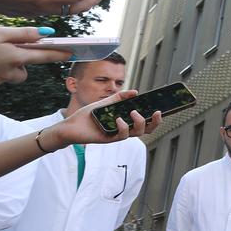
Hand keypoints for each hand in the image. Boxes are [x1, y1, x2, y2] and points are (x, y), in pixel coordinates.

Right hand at [0, 26, 72, 94]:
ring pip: (7, 76)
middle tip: (4, 51)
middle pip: (24, 70)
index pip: (44, 55)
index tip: (72, 53)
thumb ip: (22, 34)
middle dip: (20, 63)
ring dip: (2, 69)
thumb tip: (47, 34)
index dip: (59, 53)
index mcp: (14, 56)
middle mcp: (8, 73)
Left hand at [43, 89, 160, 145]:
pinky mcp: (109, 138)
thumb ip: (119, 97)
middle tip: (157, 113)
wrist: (70, 126)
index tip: (160, 108)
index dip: (155, 117)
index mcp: (125, 120)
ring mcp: (117, 134)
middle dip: (155, 122)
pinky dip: (123, 126)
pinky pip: (122, 135)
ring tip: (134, 113)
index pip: (145, 121)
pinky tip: (118, 119)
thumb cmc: (87, 116)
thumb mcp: (105, 103)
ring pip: (137, 133)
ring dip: (140, 122)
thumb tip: (135, 92)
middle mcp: (124, 128)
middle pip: (147, 129)